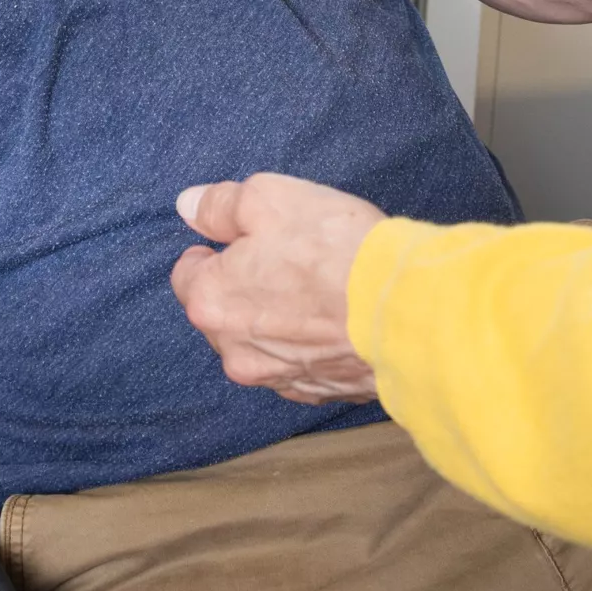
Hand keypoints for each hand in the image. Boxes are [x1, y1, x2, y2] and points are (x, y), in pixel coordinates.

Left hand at [170, 174, 387, 403]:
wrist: (404, 309)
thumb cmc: (334, 249)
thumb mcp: (268, 199)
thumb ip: (220, 204)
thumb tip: (190, 205)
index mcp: (211, 302)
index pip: (187, 275)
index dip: (213, 252)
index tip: (240, 241)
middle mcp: (234, 351)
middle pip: (223, 312)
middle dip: (245, 288)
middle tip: (287, 258)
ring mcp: (276, 378)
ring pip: (261, 342)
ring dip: (279, 319)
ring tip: (319, 289)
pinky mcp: (317, 392)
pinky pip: (300, 364)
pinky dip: (310, 344)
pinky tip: (338, 319)